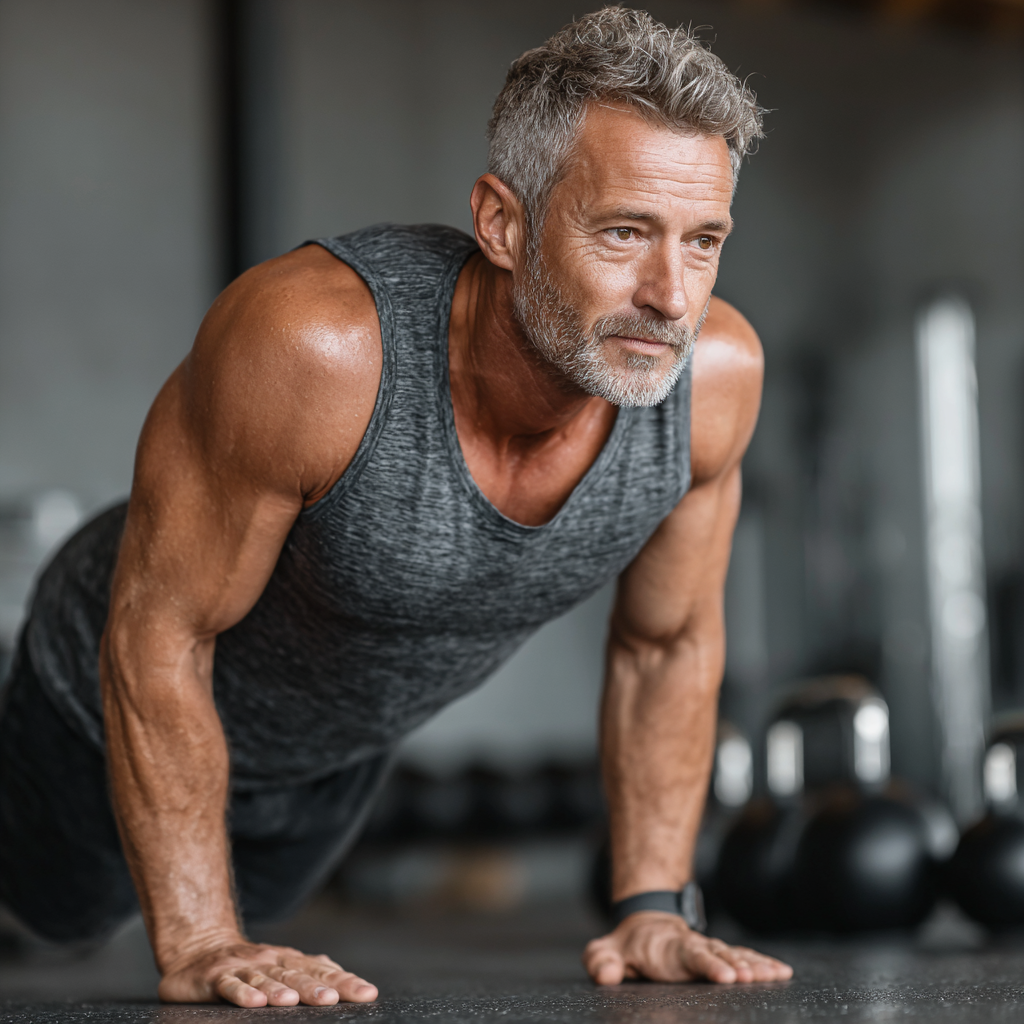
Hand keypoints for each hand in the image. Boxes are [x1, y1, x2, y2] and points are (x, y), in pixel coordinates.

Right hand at [158, 939, 378, 1005]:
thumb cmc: (249, 964)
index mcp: (290, 961)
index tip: (366, 994)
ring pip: (264, 979)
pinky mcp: (217, 977)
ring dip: (279, 990)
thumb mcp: (281, 967)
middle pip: (296, 975)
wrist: (200, 948)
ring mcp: (244, 967)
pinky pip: (230, 986)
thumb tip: (346, 982)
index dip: (345, 983)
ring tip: (292, 1001)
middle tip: (333, 1000)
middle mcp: (271, 961)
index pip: (322, 972)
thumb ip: (310, 972)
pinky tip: (254, 1002)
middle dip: (315, 988)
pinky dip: (242, 993)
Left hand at [583, 912, 792, 984]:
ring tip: (778, 974)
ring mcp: (710, 950)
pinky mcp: (720, 956)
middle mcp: (695, 946)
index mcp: (670, 947)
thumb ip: (602, 961)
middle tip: (754, 977)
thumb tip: (606, 975)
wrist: (646, 926)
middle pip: (720, 954)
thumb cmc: (628, 947)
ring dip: (757, 965)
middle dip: (738, 965)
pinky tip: (782, 972)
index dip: (709, 965)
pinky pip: (746, 958)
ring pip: (738, 954)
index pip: (692, 955)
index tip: (727, 975)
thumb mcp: (608, 951)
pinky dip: (763, 963)